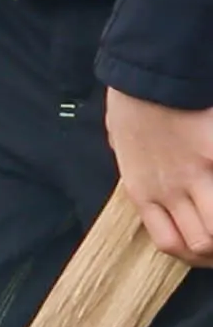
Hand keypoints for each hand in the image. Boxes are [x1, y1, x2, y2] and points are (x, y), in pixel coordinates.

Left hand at [106, 89, 212, 265]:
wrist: (148, 74)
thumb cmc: (131, 103)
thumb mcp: (121, 145)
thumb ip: (138, 168)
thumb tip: (146, 175)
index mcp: (142, 190)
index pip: (168, 243)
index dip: (192, 253)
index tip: (205, 248)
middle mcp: (169, 191)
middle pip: (201, 244)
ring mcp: (197, 175)